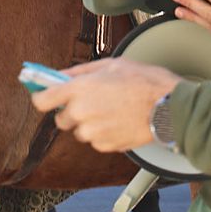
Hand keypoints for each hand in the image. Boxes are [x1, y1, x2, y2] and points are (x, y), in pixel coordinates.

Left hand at [29, 58, 178, 153]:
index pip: (42, 101)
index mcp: (79, 89)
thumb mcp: (109, 65)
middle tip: (91, 101)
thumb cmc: (143, 81)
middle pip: (61, 120)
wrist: (168, 107)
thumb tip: (59, 76)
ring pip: (80, 131)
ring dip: (89, 123)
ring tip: (112, 110)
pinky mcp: (105, 146)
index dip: (42, 98)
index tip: (44, 97)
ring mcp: (93, 132)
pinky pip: (96, 141)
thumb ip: (79, 72)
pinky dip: (103, 133)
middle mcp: (81, 113)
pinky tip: (119, 121)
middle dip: (71, 112)